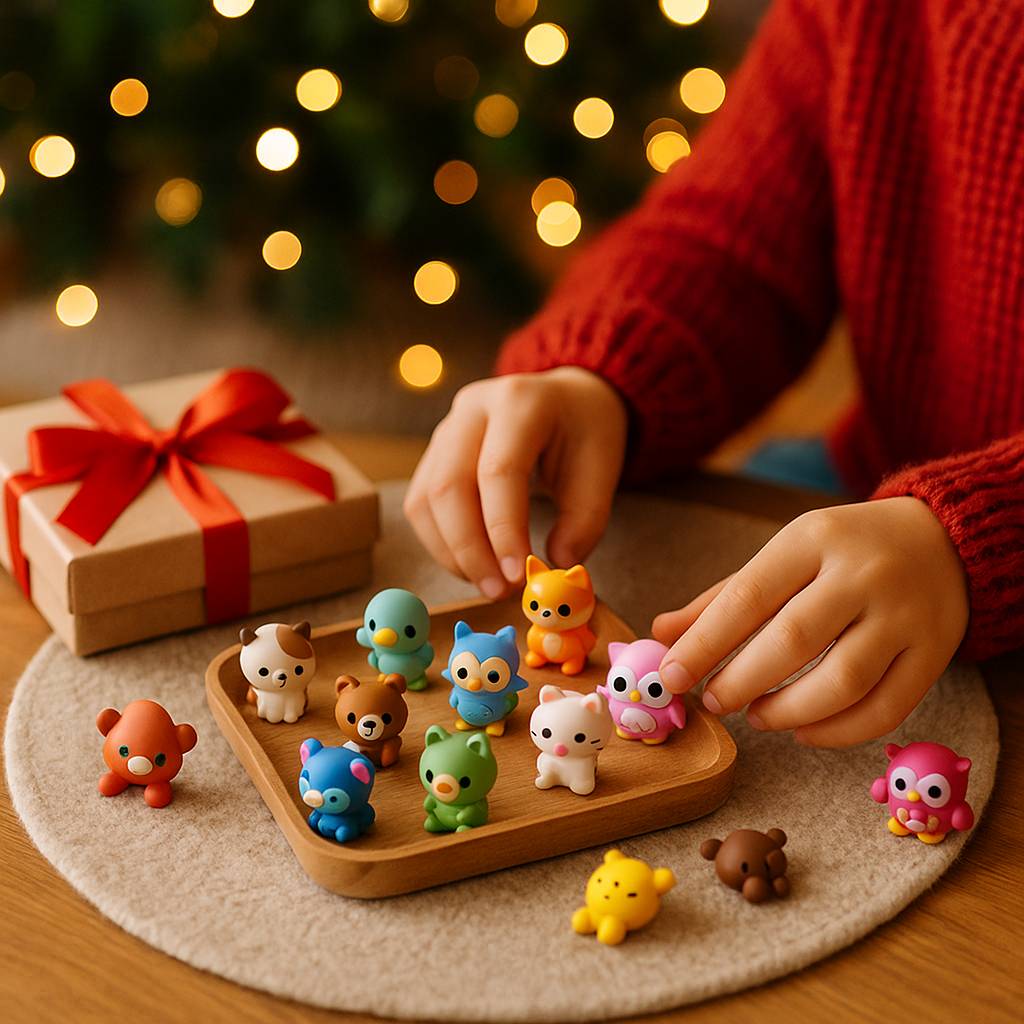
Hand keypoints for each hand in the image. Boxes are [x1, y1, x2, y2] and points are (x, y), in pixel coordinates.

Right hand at [404, 368, 626, 596]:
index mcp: (520, 402)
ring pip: (426, 500)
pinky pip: (422, 505)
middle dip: (470, 549)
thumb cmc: (584, 432)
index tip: (517, 576)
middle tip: (499, 590)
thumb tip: (555, 566)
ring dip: (452, 552)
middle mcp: (473, 409)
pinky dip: (442, 544)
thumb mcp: (602, 468)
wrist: (565, 400)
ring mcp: (446, 430)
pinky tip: (473, 565)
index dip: (503, 529)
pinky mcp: (434, 454)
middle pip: (450, 486)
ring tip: (489, 583)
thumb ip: (585, 520)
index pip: (499, 471)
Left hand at [651, 498, 968, 746]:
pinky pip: (886, 709)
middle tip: (713, 700)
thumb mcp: (784, 556)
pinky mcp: (936, 652)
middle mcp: (863, 573)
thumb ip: (723, 598)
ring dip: (788, 711)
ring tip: (756, 716)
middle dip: (741, 680)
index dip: (704, 643)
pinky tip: (803, 731)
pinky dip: (838, 732)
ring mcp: (905, 614)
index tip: (671, 675)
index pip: (748, 596)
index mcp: (813, 538)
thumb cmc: (843, 552)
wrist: (944, 540)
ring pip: (843, 681)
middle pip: (793, 641)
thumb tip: (660, 633)